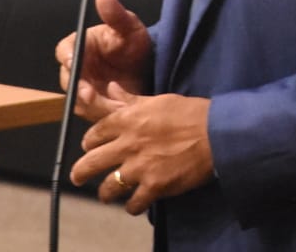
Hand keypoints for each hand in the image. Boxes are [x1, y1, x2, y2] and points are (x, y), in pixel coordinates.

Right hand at [55, 0, 152, 119]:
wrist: (147, 67)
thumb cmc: (133, 42)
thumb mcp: (129, 26)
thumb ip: (116, 14)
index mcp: (79, 46)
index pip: (65, 51)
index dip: (68, 58)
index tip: (75, 64)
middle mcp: (76, 70)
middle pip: (70, 82)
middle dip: (81, 90)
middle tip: (93, 96)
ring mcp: (84, 90)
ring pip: (81, 102)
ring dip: (97, 106)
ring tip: (117, 106)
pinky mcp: (94, 108)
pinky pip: (95, 115)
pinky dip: (107, 115)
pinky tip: (123, 113)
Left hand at [71, 91, 213, 214]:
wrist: (217, 133)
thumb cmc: (190, 113)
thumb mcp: (159, 100)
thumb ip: (131, 99)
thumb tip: (112, 88)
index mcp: (127, 119)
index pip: (94, 134)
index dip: (89, 142)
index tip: (90, 147)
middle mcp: (128, 144)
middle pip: (90, 163)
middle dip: (80, 172)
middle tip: (78, 177)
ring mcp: (140, 167)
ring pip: (108, 187)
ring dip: (106, 193)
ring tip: (108, 195)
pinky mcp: (154, 186)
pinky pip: (133, 203)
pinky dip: (132, 206)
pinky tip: (134, 205)